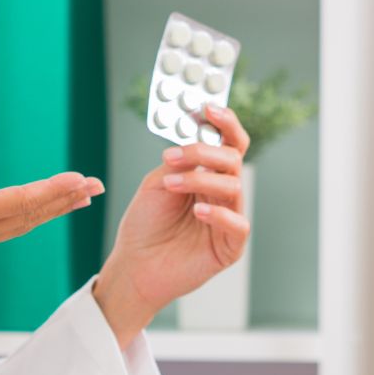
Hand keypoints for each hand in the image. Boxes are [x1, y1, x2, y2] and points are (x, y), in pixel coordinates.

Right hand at [0, 143, 103, 280]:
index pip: (19, 200)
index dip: (52, 189)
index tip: (80, 179)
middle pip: (31, 213)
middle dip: (66, 197)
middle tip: (98, 184)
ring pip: (24, 223)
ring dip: (55, 208)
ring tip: (82, 196)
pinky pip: (10, 230)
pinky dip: (33, 218)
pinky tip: (41, 214)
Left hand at [93, 104, 250, 347]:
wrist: (134, 266)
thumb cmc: (145, 225)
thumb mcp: (157, 183)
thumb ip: (180, 162)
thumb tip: (196, 143)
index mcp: (208, 175)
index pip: (228, 143)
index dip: (225, 123)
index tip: (207, 108)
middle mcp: (222, 194)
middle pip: (231, 160)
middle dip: (204, 152)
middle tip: (174, 156)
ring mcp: (228, 218)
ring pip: (233, 186)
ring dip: (201, 180)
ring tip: (171, 185)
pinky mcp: (230, 246)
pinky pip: (238, 224)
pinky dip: (219, 214)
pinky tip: (198, 211)